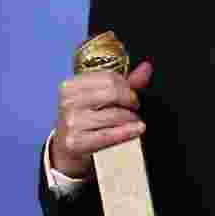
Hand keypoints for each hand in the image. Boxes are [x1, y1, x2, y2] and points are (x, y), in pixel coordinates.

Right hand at [49, 61, 152, 178]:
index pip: (109, 77)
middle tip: (134, 107)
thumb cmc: (86, 118)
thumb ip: (124, 83)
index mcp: (71, 85)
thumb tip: (146, 68)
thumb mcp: (99, 97)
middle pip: (113, 93)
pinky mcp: (76, 142)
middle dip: (130, 100)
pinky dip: (128, 132)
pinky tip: (137, 129)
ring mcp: (71, 122)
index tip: (131, 94)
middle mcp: (68, 102)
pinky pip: (109, 135)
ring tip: (132, 121)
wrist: (68, 147)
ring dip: (131, 118)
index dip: (127, 86)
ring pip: (115, 115)